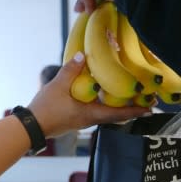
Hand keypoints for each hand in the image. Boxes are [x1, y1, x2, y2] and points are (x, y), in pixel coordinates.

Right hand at [28, 52, 148, 136]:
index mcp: (91, 114)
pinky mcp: (77, 118)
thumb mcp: (58, 86)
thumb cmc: (45, 109)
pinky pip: (97, 111)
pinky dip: (105, 104)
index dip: (135, 111)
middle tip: (145, 100)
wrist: (30, 126)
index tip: (150, 108)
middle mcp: (91, 120)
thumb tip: (82, 54)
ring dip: (119, 106)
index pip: (118, 114)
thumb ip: (71, 70)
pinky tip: (104, 95)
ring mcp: (84, 120)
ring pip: (107, 114)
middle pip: (116, 115)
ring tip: (129, 96)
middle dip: (131, 108)